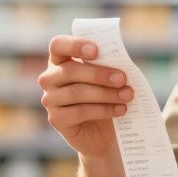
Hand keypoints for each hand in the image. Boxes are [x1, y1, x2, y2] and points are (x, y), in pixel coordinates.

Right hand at [38, 36, 132, 157]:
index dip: (75, 45)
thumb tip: (121, 62)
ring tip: (127, 95)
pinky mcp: (56, 119)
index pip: (58, 45)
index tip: (96, 51)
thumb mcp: (108, 77)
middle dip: (99, 74)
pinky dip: (103, 110)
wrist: (104, 131)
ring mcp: (50, 99)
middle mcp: (50, 78)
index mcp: (61, 60)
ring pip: (76, 93)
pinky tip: (120, 109)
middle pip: (70, 71)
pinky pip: (80, 112)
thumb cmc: (107, 95)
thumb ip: (109, 65)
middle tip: (122, 78)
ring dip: (105, 93)